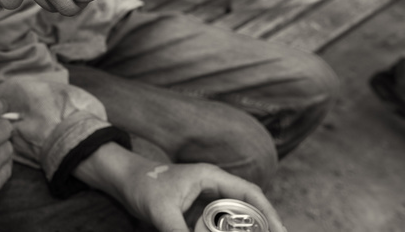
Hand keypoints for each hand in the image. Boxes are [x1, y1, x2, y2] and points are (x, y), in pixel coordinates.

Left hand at [122, 162, 286, 231]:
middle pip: (248, 207)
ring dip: (246, 229)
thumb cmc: (142, 186)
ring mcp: (206, 200)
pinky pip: (220, 225)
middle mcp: (213, 187)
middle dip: (262, 225)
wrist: (122, 181)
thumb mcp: (162, 211)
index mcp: (211, 177)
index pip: (250, 193)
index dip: (269, 212)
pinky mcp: (198, 213)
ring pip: (235, 219)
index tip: (281, 231)